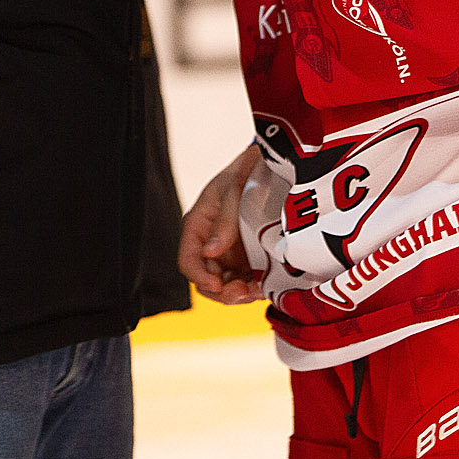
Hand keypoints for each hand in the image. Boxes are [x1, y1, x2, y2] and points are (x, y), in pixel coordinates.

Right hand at [178, 145, 263, 302]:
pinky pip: (245, 281)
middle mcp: (210, 244)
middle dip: (223, 292)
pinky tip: (264, 286)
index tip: (217, 285)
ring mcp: (229, 254)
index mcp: (198, 226)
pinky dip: (253, 289)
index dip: (200, 277)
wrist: (270, 165)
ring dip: (240, 294)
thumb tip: (211, 251)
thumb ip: (224, 221)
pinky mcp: (248, 258)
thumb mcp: (232, 190)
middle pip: (207, 281)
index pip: (188, 261)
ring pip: (227, 286)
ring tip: (257, 290)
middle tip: (243, 291)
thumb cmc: (245, 171)